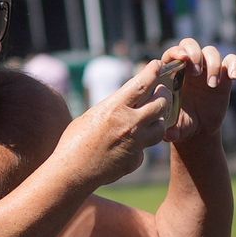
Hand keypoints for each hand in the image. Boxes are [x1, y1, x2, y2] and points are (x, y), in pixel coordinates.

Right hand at [64, 53, 182, 187]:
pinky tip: (124, 149)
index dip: (152, 72)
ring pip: (160, 128)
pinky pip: (144, 149)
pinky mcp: (136, 161)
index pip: (141, 84)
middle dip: (163, 98)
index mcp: (114, 108)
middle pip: (160, 105)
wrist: (72, 172)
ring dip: (156, 122)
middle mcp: (129, 124)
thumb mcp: (91, 116)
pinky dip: (138, 147)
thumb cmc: (74, 142)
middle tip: (161, 94)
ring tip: (149, 120)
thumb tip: (126, 103)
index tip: (157, 65)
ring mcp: (135, 144)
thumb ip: (112, 108)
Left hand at [158, 40, 235, 141]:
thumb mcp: (176, 128)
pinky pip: (232, 61)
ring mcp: (207, 69)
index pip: (172, 53)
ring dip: (213, 64)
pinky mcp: (224, 76)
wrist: (199, 129)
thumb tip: (169, 134)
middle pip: (190, 44)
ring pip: (211, 52)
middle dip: (194, 54)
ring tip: (212, 85)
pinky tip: (235, 76)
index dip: (177, 52)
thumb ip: (171, 130)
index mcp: (172, 73)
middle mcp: (189, 66)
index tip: (182, 60)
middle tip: (196, 73)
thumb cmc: (182, 124)